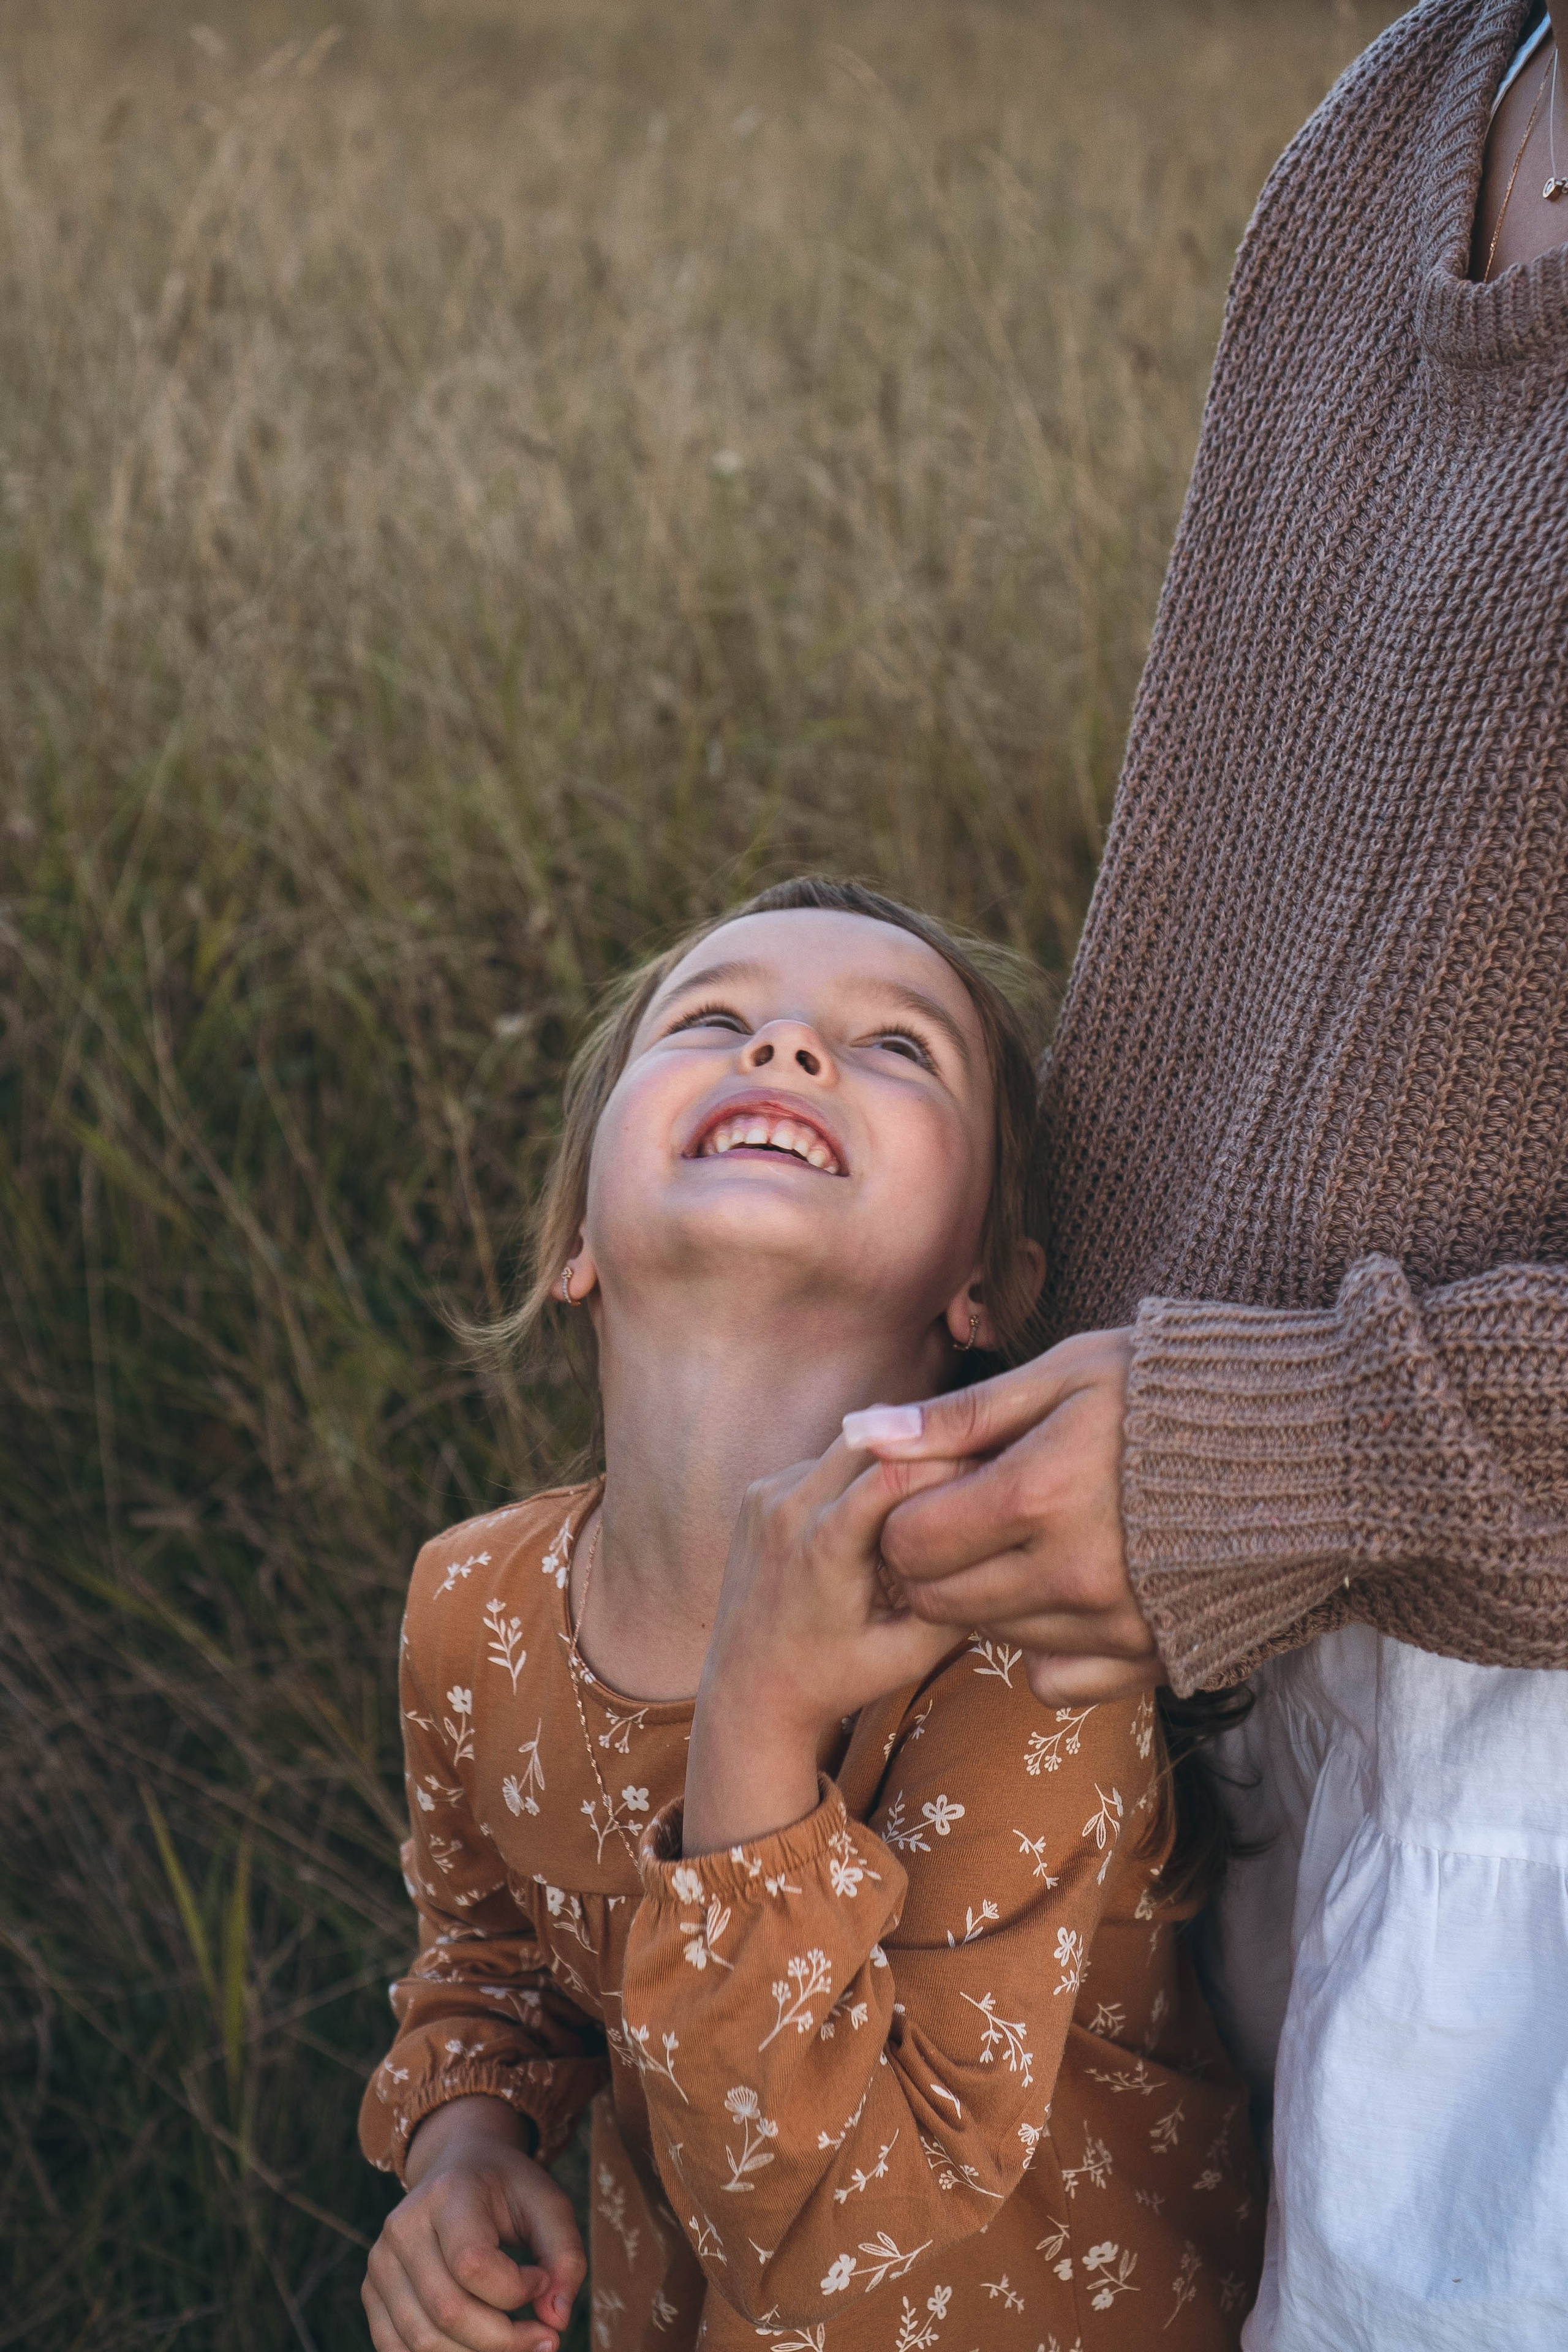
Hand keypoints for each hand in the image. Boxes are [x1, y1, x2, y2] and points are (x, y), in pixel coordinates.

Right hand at [363, 2096, 585, 2351]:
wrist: (459, 2169)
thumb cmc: (509, 2192)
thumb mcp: (550, 2206)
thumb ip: (566, 2258)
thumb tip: (556, 2322)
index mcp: (448, 2194)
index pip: (472, 2264)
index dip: (516, 2290)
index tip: (542, 2280)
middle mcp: (403, 2226)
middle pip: (448, 2312)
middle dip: (504, 2340)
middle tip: (544, 2339)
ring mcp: (380, 2261)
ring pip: (423, 2340)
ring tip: (516, 2343)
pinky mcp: (372, 2291)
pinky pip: (397, 2349)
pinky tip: (479, 2349)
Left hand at [683, 1439, 963, 1854]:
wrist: (748, 1691)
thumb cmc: (835, 1678)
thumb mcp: (909, 1655)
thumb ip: (955, 1600)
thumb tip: (1003, 1543)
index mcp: (824, 1546)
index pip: (895, 1471)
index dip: (949, 1463)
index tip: (987, 1473)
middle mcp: (788, 1509)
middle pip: (873, 1443)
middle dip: (924, 1452)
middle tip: (966, 1471)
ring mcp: (765, 1496)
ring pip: (848, 1446)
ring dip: (887, 1462)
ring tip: (924, 1496)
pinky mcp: (756, 1493)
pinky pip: (820, 1463)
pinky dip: (853, 1477)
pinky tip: (874, 1514)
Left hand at [844, 1329, 1161, 1705]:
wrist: (1311, 1447)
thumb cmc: (1177, 1390)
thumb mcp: (1068, 1374)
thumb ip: (961, 1415)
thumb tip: (861, 1433)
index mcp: (1039, 1495)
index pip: (909, 1540)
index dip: (904, 1513)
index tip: (938, 1484)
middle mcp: (1071, 1576)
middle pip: (940, 1600)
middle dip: (935, 1560)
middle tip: (975, 1514)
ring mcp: (1114, 1627)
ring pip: (992, 1637)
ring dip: (988, 1595)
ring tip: (1034, 1538)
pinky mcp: (1153, 1659)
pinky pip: (1056, 1681)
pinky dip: (1045, 1646)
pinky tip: (1069, 1590)